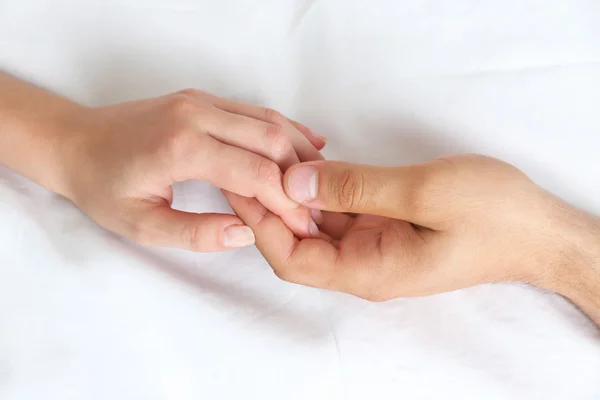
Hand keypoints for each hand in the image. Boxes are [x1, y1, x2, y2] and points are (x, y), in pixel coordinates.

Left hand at [58, 90, 327, 250]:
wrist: (75, 143)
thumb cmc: (103, 186)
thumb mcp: (141, 225)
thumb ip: (195, 234)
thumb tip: (246, 234)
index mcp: (181, 147)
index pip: (256, 171)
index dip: (286, 202)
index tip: (304, 226)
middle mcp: (196, 114)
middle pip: (272, 139)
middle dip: (301, 177)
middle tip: (315, 208)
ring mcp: (201, 101)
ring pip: (269, 120)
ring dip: (299, 151)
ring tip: (319, 183)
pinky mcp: (203, 99)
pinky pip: (255, 112)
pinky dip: (284, 129)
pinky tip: (307, 144)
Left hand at [224, 154, 599, 322]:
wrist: (538, 230)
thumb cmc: (493, 216)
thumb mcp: (425, 193)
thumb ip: (355, 187)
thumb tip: (294, 180)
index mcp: (368, 270)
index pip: (291, 260)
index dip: (260, 223)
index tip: (243, 183)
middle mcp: (362, 264)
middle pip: (295, 242)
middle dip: (269, 203)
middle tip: (251, 160)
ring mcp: (371, 245)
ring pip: (314, 225)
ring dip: (293, 192)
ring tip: (274, 152)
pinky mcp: (382, 226)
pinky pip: (338, 211)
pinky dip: (320, 187)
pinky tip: (309, 159)